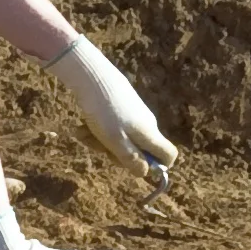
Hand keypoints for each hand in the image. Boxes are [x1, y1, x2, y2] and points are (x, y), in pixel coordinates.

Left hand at [44, 37, 177, 183]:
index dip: (158, 167)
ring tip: (82, 132)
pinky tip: (81, 125)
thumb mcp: (115, 142)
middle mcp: (145, 125)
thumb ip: (131, 159)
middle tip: (98, 147)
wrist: (93, 76)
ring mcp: (133, 115)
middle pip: (137, 150)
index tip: (136, 167)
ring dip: (99, 141)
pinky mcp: (120, 106)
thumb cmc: (105, 113)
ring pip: (119, 138)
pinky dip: (95, 129)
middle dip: (116, 153)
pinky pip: (110, 126)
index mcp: (150, 134)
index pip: (169, 155)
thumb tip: (145, 173)